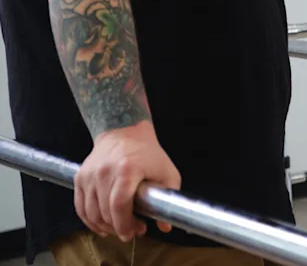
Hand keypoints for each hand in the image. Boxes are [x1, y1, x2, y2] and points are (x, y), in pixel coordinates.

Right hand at [75, 121, 179, 240]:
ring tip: (119, 228)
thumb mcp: (167, 172)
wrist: (124, 131)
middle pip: (105, 211)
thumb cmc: (148, 153)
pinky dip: (89, 220)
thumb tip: (165, 226)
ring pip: (91, 212)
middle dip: (118, 227)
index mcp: (127, 170)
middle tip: (132, 230)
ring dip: (104, 226)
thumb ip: (169, 198)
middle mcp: (105, 172)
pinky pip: (80, 206)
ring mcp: (90, 174)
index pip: (119, 205)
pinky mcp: (80, 177)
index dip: (124, 224)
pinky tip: (101, 225)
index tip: (132, 233)